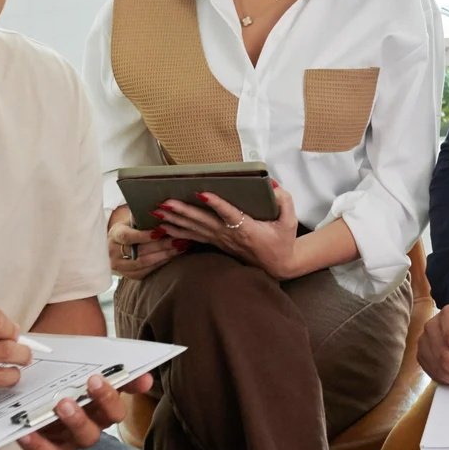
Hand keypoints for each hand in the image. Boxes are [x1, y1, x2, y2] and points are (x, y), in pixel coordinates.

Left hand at [17, 372, 153, 449]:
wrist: (51, 382)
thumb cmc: (76, 378)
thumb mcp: (95, 370)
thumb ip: (120, 375)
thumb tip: (146, 380)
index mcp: (103, 413)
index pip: (115, 413)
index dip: (107, 398)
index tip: (95, 378)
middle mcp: (88, 430)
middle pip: (92, 433)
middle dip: (80, 418)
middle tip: (66, 400)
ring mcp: (67, 443)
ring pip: (69, 449)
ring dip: (57, 435)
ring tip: (49, 413)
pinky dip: (35, 446)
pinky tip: (25, 432)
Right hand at [107, 205, 185, 280]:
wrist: (119, 245)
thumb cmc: (130, 228)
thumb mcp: (131, 220)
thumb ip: (142, 216)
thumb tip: (159, 210)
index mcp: (114, 235)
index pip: (127, 236)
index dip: (144, 235)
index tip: (161, 231)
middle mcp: (113, 253)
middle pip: (139, 251)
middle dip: (161, 245)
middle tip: (179, 239)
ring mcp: (120, 266)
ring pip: (144, 263)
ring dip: (165, 255)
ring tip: (181, 247)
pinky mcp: (130, 275)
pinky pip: (148, 271)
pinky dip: (162, 263)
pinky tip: (173, 255)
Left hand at [153, 186, 301, 279]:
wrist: (278, 266)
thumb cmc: (282, 241)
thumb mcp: (290, 220)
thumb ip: (284, 200)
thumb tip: (271, 184)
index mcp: (248, 229)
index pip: (230, 214)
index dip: (216, 204)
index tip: (202, 193)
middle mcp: (231, 236)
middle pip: (204, 222)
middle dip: (184, 211)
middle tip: (166, 202)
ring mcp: (222, 241)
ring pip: (195, 229)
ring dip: (176, 220)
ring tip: (158, 211)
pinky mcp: (217, 244)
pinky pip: (194, 238)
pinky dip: (178, 232)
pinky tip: (164, 226)